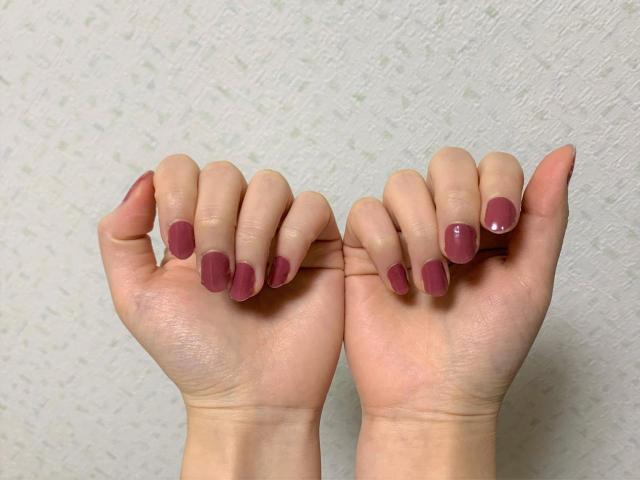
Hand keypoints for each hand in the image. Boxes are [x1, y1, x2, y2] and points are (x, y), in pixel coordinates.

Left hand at [98, 156, 343, 478]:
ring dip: (252, 236)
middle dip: (215, 224)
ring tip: (247, 288)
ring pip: (270, 185)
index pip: (182, 169)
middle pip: (225, 174)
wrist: (249, 397)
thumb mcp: (138, 297)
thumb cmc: (196, 354)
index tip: (181, 249)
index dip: (178, 197)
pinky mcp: (319, 245)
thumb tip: (143, 181)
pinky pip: (312, 206)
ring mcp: (279, 230)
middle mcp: (237, 220)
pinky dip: (292, 239)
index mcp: (193, 225)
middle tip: (215, 279)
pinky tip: (280, 278)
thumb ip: (122, 237)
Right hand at [343, 145, 574, 477]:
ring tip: (431, 281)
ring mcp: (402, 232)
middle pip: (446, 162)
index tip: (498, 228)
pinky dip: (384, 243)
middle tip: (461, 256)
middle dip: (456, 204)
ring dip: (421, 230)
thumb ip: (545, 217)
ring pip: (402, 183)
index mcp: (487, 223)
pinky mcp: (363, 249)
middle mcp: (444, 219)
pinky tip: (398, 283)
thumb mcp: (530, 282)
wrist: (431, 398)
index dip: (495, 184)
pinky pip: (365, 212)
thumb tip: (563, 153)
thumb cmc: (484, 349)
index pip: (492, 164)